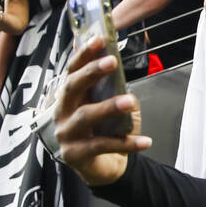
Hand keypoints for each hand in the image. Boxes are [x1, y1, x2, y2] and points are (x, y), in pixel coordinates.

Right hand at [54, 36, 150, 184]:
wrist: (104, 167)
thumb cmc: (105, 130)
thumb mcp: (107, 104)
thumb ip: (108, 86)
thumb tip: (114, 59)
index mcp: (68, 97)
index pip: (71, 70)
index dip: (84, 54)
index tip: (99, 39)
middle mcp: (60, 113)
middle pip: (72, 87)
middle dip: (91, 72)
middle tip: (112, 61)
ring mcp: (65, 134)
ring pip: (85, 116)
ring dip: (109, 107)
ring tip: (131, 101)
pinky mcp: (75, 155)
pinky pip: (102, 146)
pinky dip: (126, 143)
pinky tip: (145, 140)